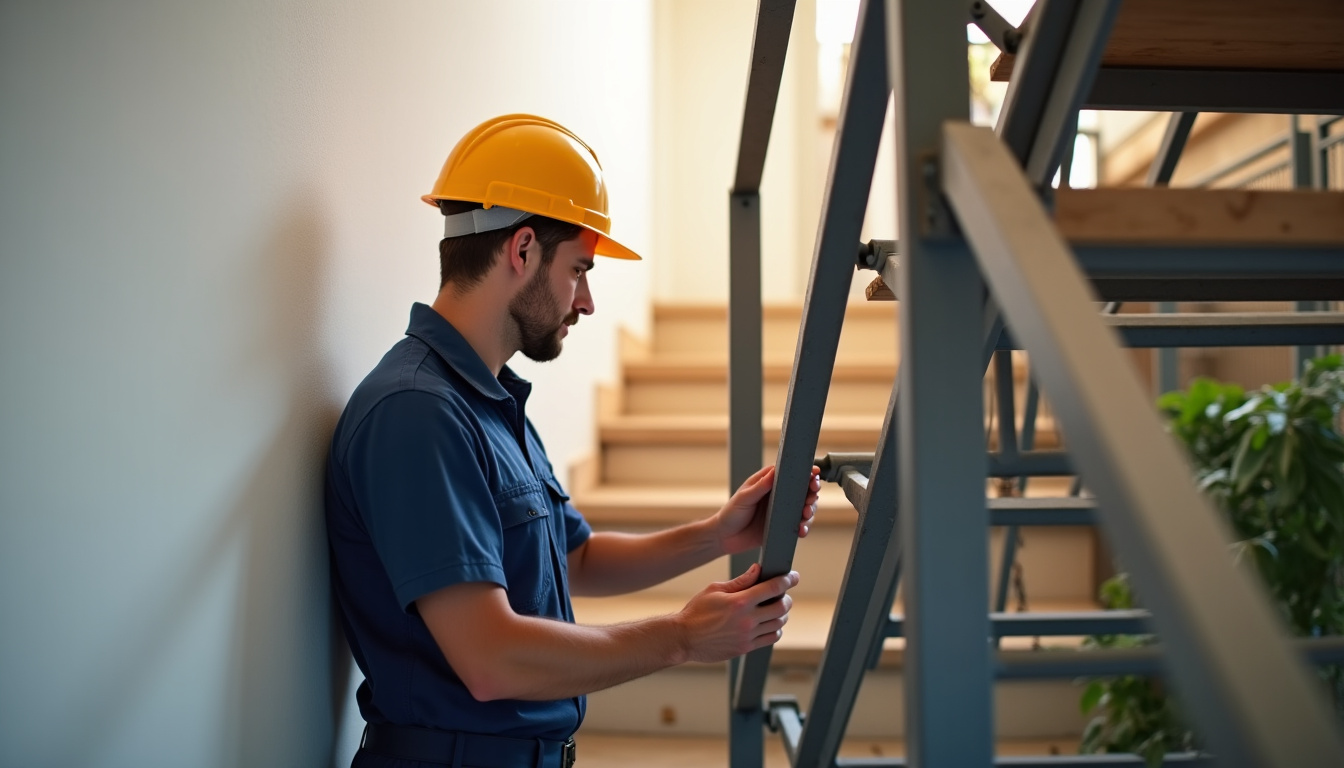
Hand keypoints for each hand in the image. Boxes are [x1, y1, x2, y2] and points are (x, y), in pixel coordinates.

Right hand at [675, 563, 799, 662]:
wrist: (684, 637)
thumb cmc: (696, 611)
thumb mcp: (715, 589)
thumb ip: (740, 581)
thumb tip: (757, 570)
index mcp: (739, 601)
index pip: (773, 588)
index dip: (788, 580)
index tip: (793, 577)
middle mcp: (747, 620)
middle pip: (781, 607)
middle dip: (786, 598)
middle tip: (783, 594)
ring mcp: (748, 636)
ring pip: (779, 624)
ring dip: (782, 614)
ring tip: (776, 608)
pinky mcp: (746, 648)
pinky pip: (771, 638)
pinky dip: (776, 629)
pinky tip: (770, 624)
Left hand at [713, 465, 820, 555]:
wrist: (725, 538)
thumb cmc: (731, 513)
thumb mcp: (744, 498)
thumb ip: (760, 486)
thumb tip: (774, 472)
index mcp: (769, 482)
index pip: (790, 472)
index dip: (805, 472)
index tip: (814, 473)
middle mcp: (779, 495)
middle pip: (803, 489)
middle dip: (812, 492)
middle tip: (811, 498)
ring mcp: (783, 511)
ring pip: (805, 507)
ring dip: (810, 510)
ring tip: (806, 515)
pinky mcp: (784, 526)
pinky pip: (799, 524)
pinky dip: (804, 526)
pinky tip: (801, 530)